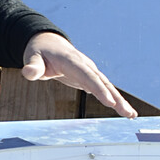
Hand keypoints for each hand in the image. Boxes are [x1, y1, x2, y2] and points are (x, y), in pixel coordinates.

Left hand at [20, 32, 136, 118]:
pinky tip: (124, 111)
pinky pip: (104, 90)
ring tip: (131, 115)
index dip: (99, 89)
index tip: (109, 102)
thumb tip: (28, 72)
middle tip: (127, 112)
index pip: (87, 76)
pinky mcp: (89, 78)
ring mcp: (89, 71)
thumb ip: (32, 66)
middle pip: (102, 83)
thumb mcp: (32, 57)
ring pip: (107, 87)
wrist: (48, 44)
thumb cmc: (39, 52)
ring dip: (119, 101)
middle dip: (116, 98)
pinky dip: (114, 100)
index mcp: (72, 61)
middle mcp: (85, 65)